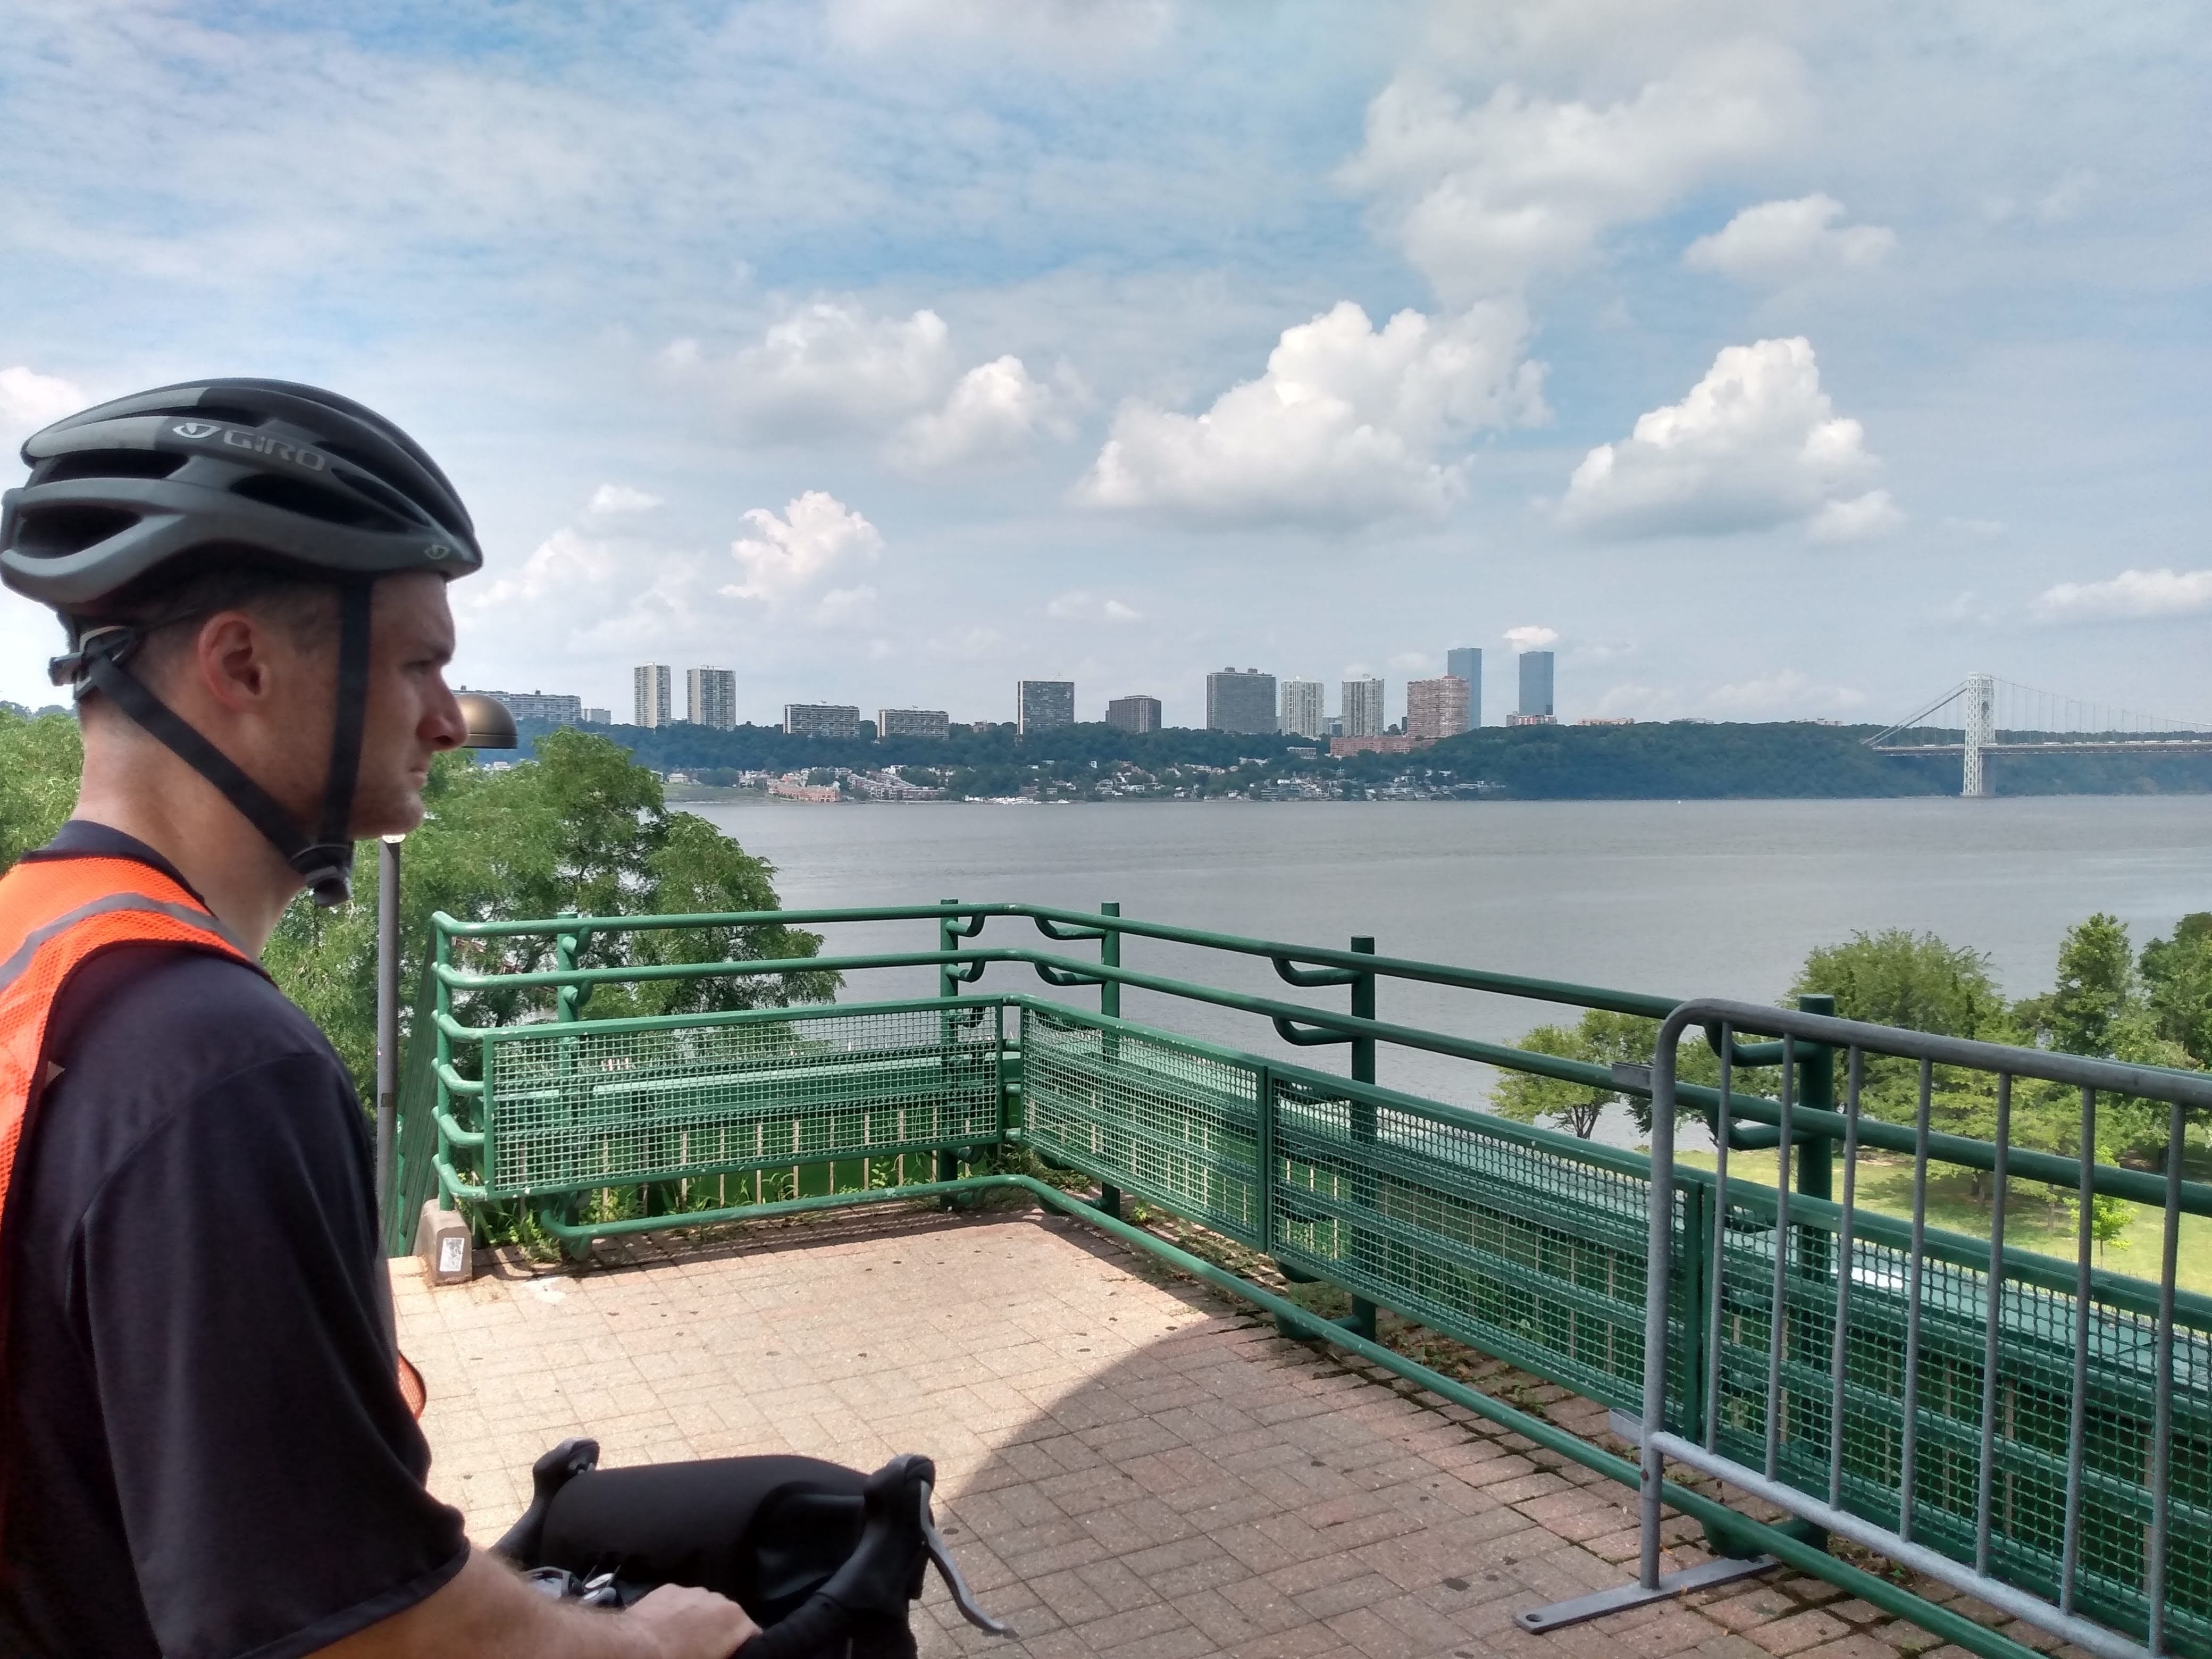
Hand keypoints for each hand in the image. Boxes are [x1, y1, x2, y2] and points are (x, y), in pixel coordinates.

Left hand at [626, 1584, 758, 1658]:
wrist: (633, 1649)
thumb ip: (724, 1652)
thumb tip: (720, 1651)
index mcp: (735, 1619)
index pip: (754, 1635)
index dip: (744, 1648)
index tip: (731, 1655)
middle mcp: (719, 1598)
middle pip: (728, 1617)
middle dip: (720, 1632)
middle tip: (706, 1651)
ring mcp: (693, 1590)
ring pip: (704, 1606)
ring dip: (699, 1620)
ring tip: (683, 1640)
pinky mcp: (669, 1588)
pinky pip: (681, 1602)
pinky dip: (678, 1612)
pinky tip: (665, 1628)